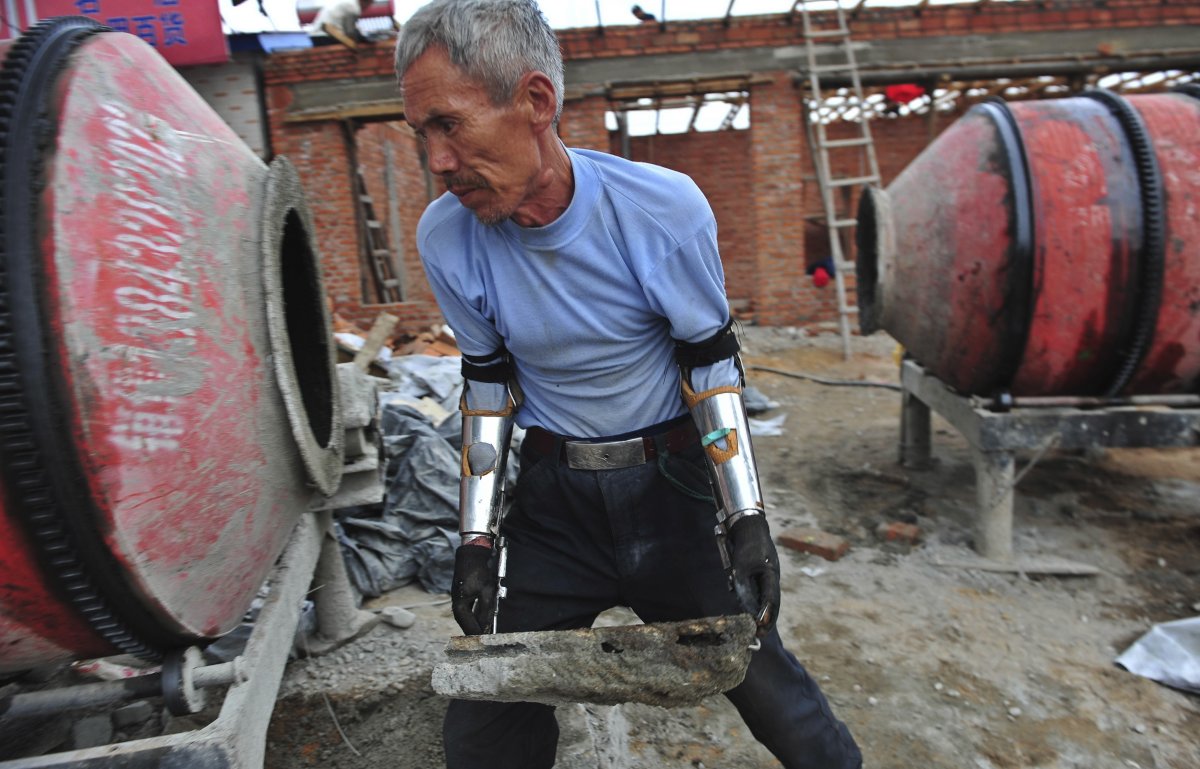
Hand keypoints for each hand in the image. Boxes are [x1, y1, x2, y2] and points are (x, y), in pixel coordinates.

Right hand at [450, 542, 496, 634]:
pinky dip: (475, 617)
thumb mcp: (485, 592)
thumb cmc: (478, 572)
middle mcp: (456, 605)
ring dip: (476, 625)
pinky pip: (468, 612)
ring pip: (467, 619)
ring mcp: (458, 601)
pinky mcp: (462, 597)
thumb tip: (486, 627)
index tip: (486, 644)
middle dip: (476, 633)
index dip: (479, 636)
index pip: (469, 627)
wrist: (471, 555)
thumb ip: (486, 611)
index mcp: (459, 606)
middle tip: (486, 642)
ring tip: (485, 634)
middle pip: (466, 625)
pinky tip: (482, 620)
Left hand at [727, 514, 780, 637]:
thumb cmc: (746, 546)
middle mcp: (772, 578)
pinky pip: (760, 593)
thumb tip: (745, 608)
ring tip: (758, 628)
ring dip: (762, 613)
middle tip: (759, 634)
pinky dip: (756, 603)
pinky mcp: (761, 576)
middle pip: (772, 603)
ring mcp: (768, 577)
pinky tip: (751, 611)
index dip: (766, 614)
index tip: (761, 626)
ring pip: (766, 599)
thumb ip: (743, 587)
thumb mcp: (741, 567)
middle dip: (767, 619)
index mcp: (771, 575)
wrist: (749, 527)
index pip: (771, 599)